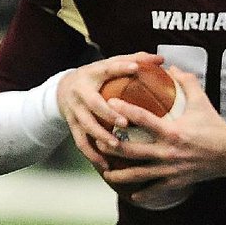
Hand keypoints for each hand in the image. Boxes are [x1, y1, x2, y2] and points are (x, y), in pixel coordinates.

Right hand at [56, 52, 162, 168]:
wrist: (64, 89)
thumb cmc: (97, 77)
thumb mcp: (110, 65)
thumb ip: (134, 60)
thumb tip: (161, 59)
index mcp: (93, 73)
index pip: (108, 68)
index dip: (120, 68)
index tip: (135, 68)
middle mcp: (81, 92)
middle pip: (94, 104)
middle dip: (108, 113)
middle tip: (124, 122)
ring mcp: (75, 111)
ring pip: (86, 127)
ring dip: (100, 137)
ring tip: (116, 146)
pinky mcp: (72, 126)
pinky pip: (81, 143)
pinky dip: (93, 155)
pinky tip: (105, 165)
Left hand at [97, 66, 225, 201]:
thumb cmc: (215, 126)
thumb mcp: (202, 102)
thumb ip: (187, 83)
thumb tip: (173, 67)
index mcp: (172, 131)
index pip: (142, 119)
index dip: (124, 110)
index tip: (109, 103)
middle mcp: (168, 152)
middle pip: (131, 151)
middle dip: (111, 147)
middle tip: (98, 141)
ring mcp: (171, 169)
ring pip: (138, 174)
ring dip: (119, 175)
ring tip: (105, 172)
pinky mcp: (176, 182)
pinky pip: (155, 190)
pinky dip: (142, 194)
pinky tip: (131, 195)